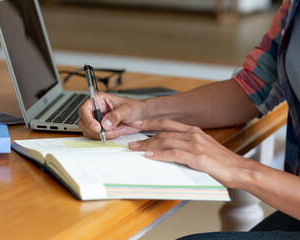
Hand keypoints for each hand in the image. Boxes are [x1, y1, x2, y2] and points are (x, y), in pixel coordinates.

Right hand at [78, 93, 147, 138]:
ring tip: (115, 131)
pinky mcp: (101, 129)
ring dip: (101, 135)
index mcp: (99, 100)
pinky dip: (105, 137)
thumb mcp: (127, 109)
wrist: (140, 116)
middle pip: (83, 122)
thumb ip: (116, 115)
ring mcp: (97, 120)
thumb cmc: (134, 107)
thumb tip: (105, 123)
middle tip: (108, 132)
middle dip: (95, 130)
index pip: (84, 109)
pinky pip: (96, 136)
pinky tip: (115, 132)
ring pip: (88, 131)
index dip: (88, 119)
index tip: (98, 127)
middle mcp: (96, 110)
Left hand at [128, 119, 247, 187]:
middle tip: (132, 142)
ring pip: (166, 142)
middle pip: (163, 132)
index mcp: (194, 130)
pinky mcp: (197, 157)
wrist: (239, 169)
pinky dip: (160, 154)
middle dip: (145, 137)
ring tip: (136, 149)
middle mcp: (193, 134)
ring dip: (148, 146)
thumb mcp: (202, 147)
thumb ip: (186, 144)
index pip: (167, 123)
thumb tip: (169, 147)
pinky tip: (150, 155)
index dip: (150, 122)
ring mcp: (195, 145)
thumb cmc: (220, 160)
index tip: (137, 124)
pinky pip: (174, 154)